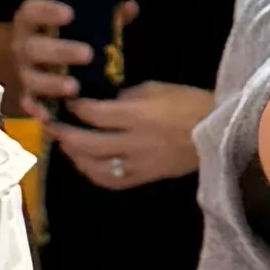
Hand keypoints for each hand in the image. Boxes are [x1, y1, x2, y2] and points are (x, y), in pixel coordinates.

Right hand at [0, 0, 96, 127]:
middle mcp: (23, 45)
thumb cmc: (68, 36)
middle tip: (88, 54)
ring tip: (75, 87)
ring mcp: (24, 71)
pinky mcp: (28, 94)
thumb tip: (130, 6)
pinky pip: (28, 103)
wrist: (44, 60)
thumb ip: (105, 15)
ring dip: (51, 83)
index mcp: (32, 21)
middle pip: (34, 47)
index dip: (47, 11)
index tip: (70, 14)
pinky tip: (49, 116)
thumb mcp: (83, 22)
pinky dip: (36, 109)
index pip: (32, 11)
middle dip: (60, 51)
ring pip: (31, 77)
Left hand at [53, 72, 214, 194]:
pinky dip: (92, 173)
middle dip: (64, 133)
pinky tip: (84, 164)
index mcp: (138, 115)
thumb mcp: (156, 88)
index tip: (66, 101)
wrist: (219, 132)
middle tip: (50, 124)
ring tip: (65, 144)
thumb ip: (125, 98)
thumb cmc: (189, 102)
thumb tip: (101, 103)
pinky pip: (112, 181)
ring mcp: (139, 163)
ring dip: (74, 155)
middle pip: (87, 142)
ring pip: (95, 166)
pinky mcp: (145, 177)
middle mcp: (134, 142)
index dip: (75, 107)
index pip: (94, 113)